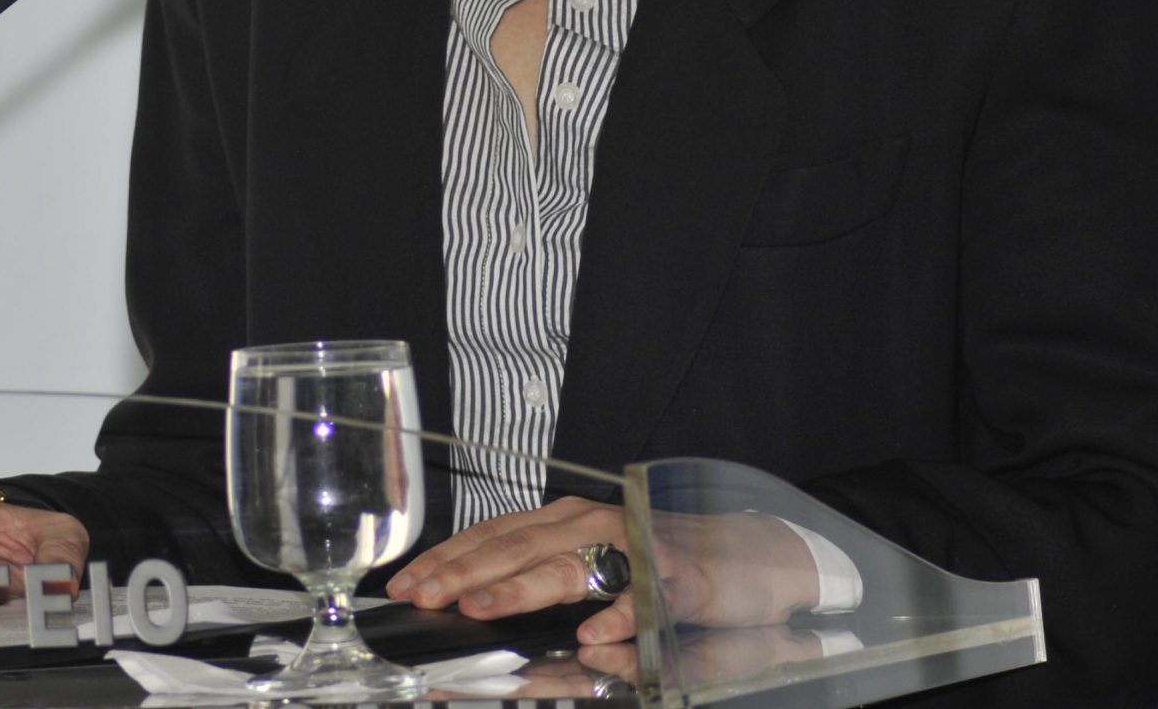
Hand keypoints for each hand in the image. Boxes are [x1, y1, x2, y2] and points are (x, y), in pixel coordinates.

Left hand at [384, 497, 821, 645]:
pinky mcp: (681, 580)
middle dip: (465, 571)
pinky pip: (645, 599)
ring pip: (570, 564)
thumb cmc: (662, 562)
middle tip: (425, 596)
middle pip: (518, 545)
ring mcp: (638, 549)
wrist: (751, 556)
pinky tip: (595, 635)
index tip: (406, 581)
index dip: (448, 556)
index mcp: (567, 521)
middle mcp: (595, 524)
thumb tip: (475, 598)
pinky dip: (619, 616)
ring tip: (484, 606)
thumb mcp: (593, 565)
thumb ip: (542, 577)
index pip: (494, 534)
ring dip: (524, 585)